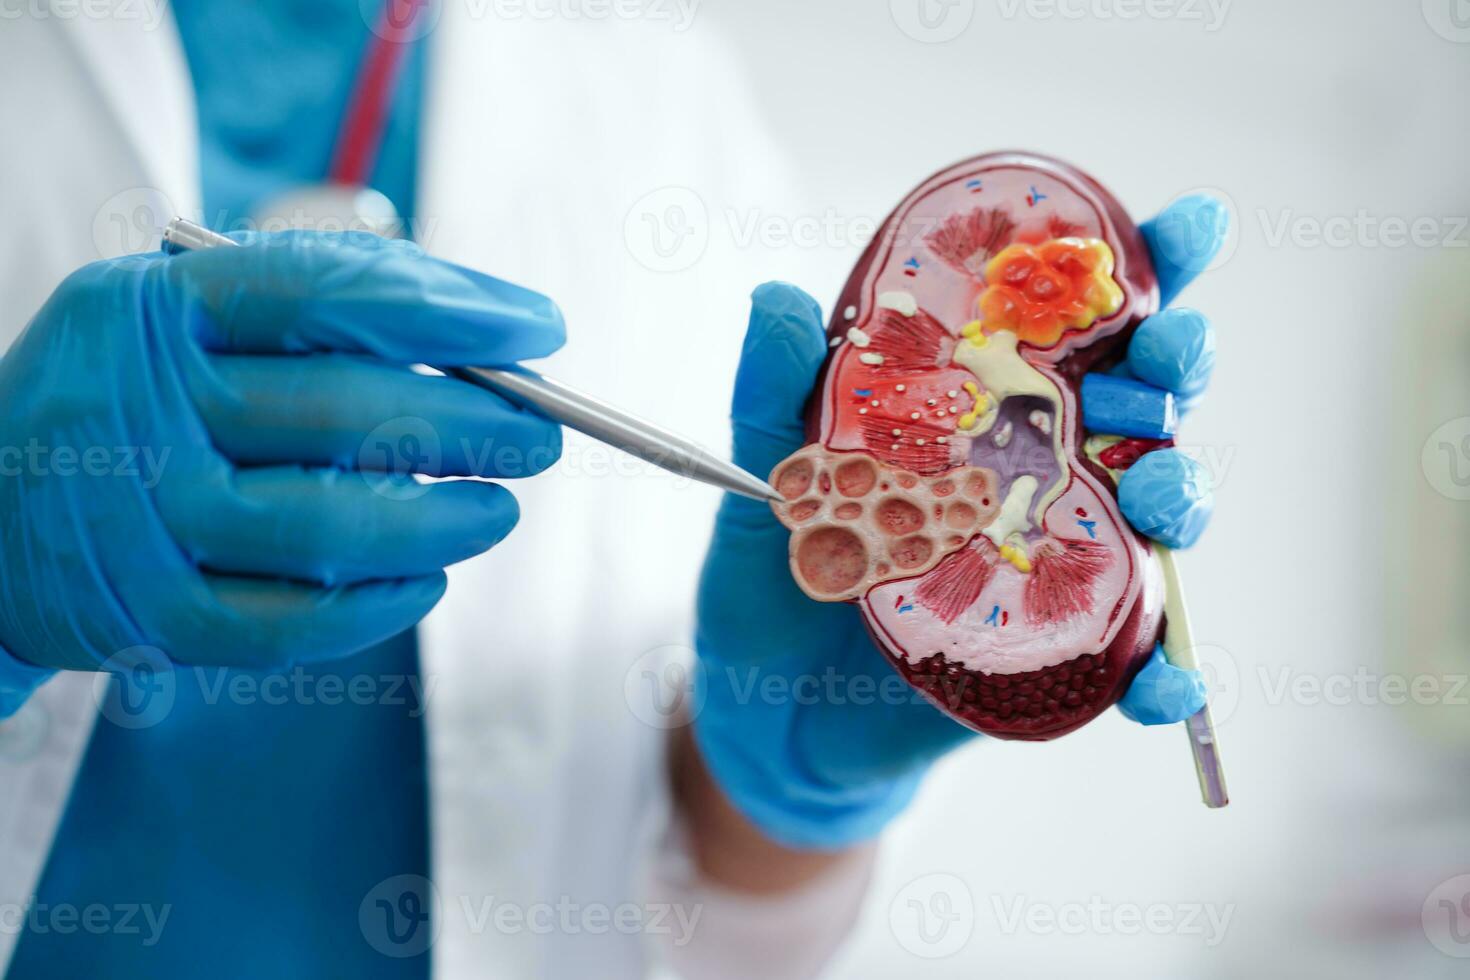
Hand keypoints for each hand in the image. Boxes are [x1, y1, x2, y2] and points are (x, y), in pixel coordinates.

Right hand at [0, 231, 562, 708]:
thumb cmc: (130, 393)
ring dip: (443, 522)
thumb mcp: (185, 311)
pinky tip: (428, 579)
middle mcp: (140, 409)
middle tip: (543, 432)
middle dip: (476, 424)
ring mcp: (141, 522)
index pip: (329, 295)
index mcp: (154, 310)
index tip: (540, 330)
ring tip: (500, 508)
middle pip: (346, 415)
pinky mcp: (152, 616)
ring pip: (330, 529)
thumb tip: (488, 334)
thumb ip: (319, 306)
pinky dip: (380, 606)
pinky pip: (293, 625)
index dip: (453, 312)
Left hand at [692, 198, 1226, 849]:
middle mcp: (1034, 474)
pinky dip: (1164, 670)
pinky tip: (1165, 677)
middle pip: (1143, 402)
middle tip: (1167, 358)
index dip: (1145, 268)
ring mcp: (1052, 562)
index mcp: (980, 409)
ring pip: (1156, 515)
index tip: (1188, 225)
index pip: (1075, 324)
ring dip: (1183, 492)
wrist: (761, 708)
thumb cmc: (775, 577)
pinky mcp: (1049, 655)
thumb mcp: (765, 479)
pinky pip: (1129, 661)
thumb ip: (771, 395)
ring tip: (1157, 493)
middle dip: (1177, 365)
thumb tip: (776, 298)